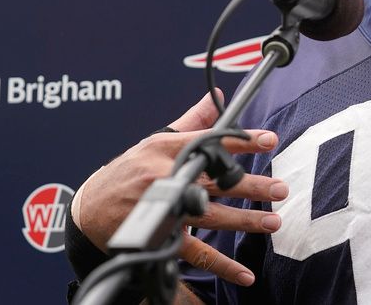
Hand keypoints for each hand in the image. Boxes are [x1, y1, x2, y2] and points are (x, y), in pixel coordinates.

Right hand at [76, 91, 286, 286]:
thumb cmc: (128, 171)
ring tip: (272, 222)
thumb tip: (217, 97)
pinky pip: (196, 253)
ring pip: (210, 216)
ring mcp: (165, 210)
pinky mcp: (162, 237)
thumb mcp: (156, 140)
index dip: (242, 141)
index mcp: (167, 150)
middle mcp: (167, 178)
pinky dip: (221, 266)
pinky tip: (245, 273)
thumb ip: (192, 121)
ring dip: (244, 221)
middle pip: (215, 182)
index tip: (269, 140)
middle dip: (250, 186)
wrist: (90, 209)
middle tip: (280, 188)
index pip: (210, 141)